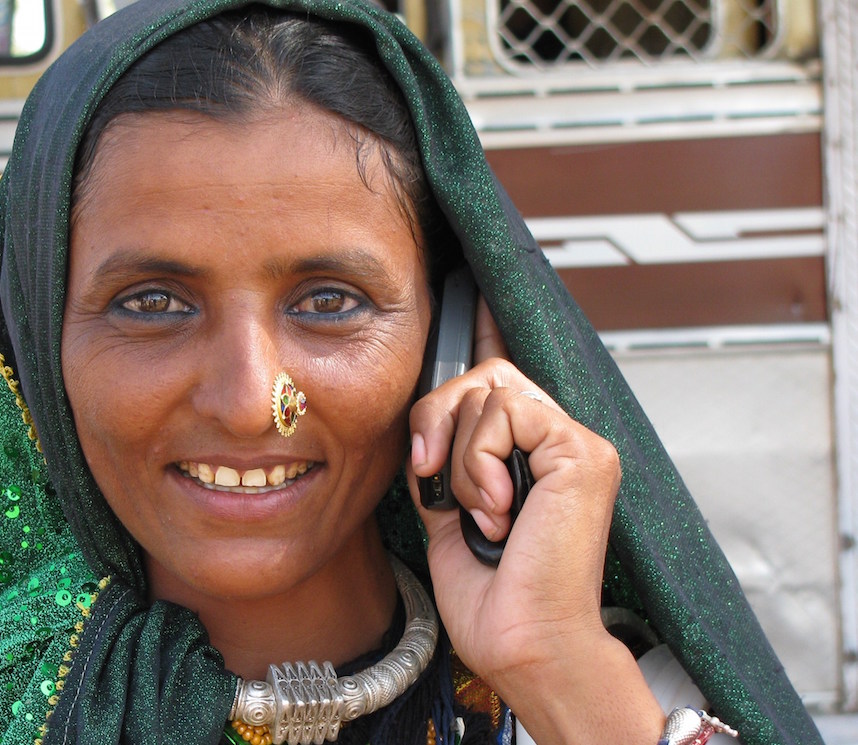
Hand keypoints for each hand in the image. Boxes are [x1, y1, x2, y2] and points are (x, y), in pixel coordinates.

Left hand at [407, 303, 661, 743]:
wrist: (521, 642)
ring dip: (459, 459)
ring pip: (487, 390)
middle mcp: (559, 440)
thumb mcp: (448, 511)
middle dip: (438, 420)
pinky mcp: (581, 450)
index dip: (485, 331)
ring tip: (482, 514)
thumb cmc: (491, 595)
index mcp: (530, 453)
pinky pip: (503, 414)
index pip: (503, 376)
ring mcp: (576, 442)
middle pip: (482, 376)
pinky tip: (498, 510)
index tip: (470, 288)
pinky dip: (478, 463)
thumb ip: (445, 458)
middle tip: (436, 479)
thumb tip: (428, 423)